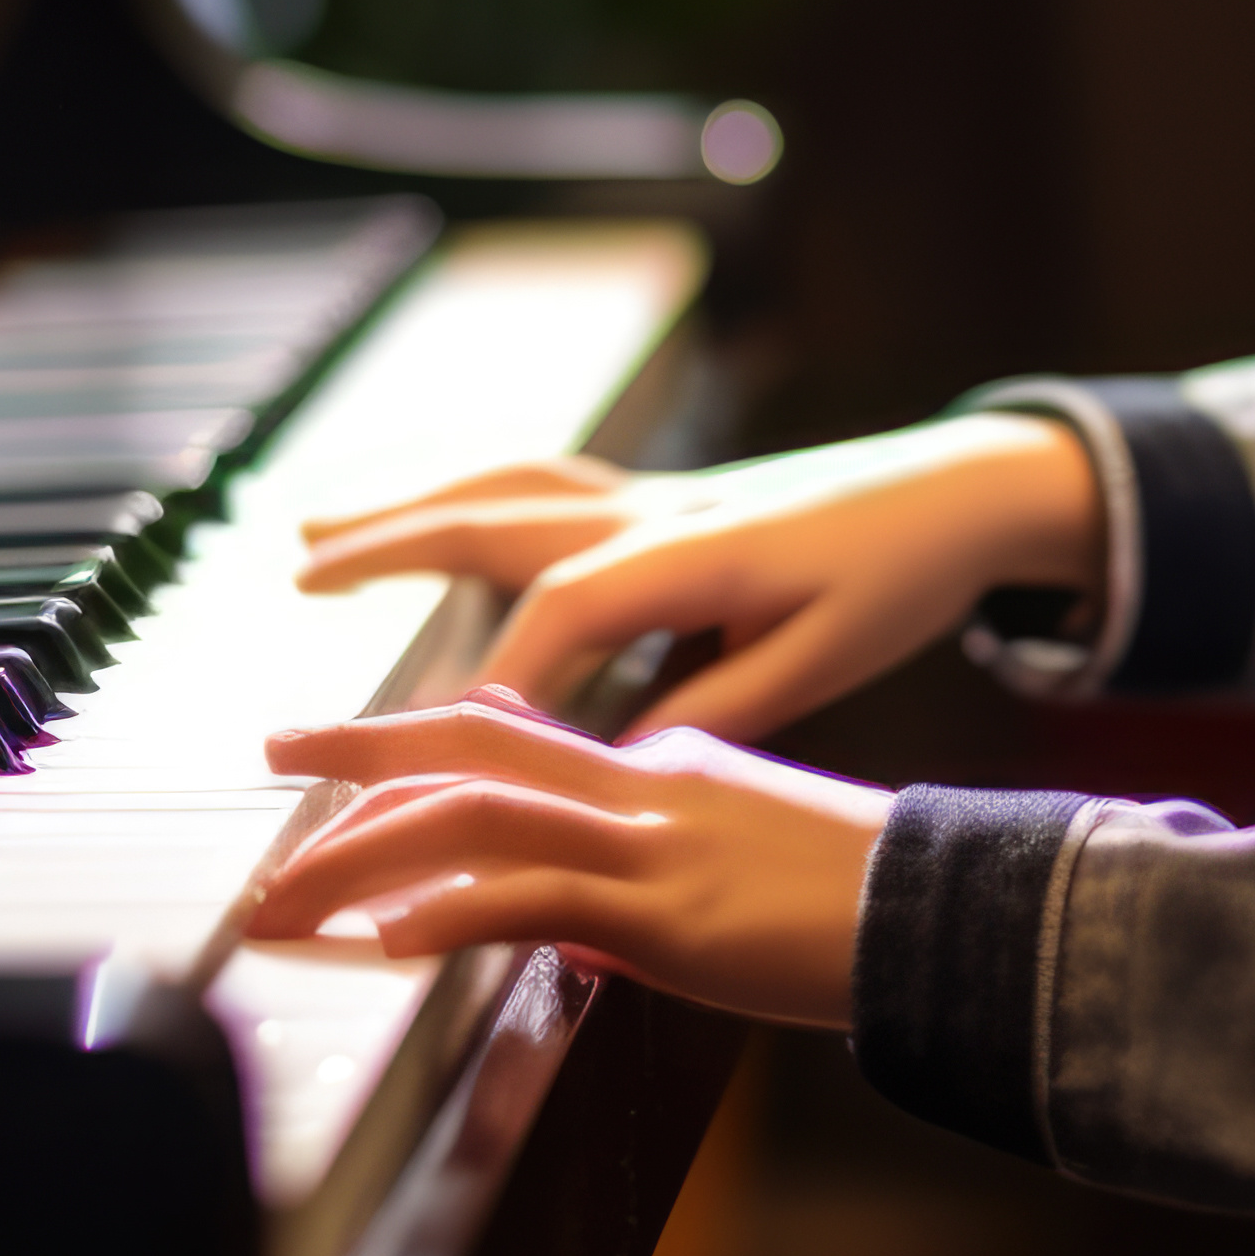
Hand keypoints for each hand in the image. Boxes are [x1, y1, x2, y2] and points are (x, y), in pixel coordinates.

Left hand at [253, 688, 890, 1026]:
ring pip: (474, 816)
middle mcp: (645, 786)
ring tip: (289, 894)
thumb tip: (569, 936)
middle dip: (359, 749)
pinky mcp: (666, 912)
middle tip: (271, 759)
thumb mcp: (735, 876)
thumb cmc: (860, 907)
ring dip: (363, 851)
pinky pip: (531, 899)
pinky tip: (388, 943)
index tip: (344, 750)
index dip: (417, 734)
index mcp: (663, 768)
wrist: (949, 914)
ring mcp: (652, 845)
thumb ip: (641, 896)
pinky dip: (446, 914)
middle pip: (471, 740)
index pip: (516, 731)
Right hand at [289, 414, 1101, 741]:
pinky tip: (425, 520)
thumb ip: (717, 710)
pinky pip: (537, 486)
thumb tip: (623, 769)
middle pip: (498, 518)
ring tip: (316, 535)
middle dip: (392, 549)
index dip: (503, 678)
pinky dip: (465, 497)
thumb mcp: (823, 661)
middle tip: (296, 580)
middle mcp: (653, 510)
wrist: (958, 491)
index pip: (563, 610)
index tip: (446, 748)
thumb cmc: (897, 579)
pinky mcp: (659, 496)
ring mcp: (651, 494)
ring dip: (407, 509)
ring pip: (504, 488)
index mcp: (693, 551)